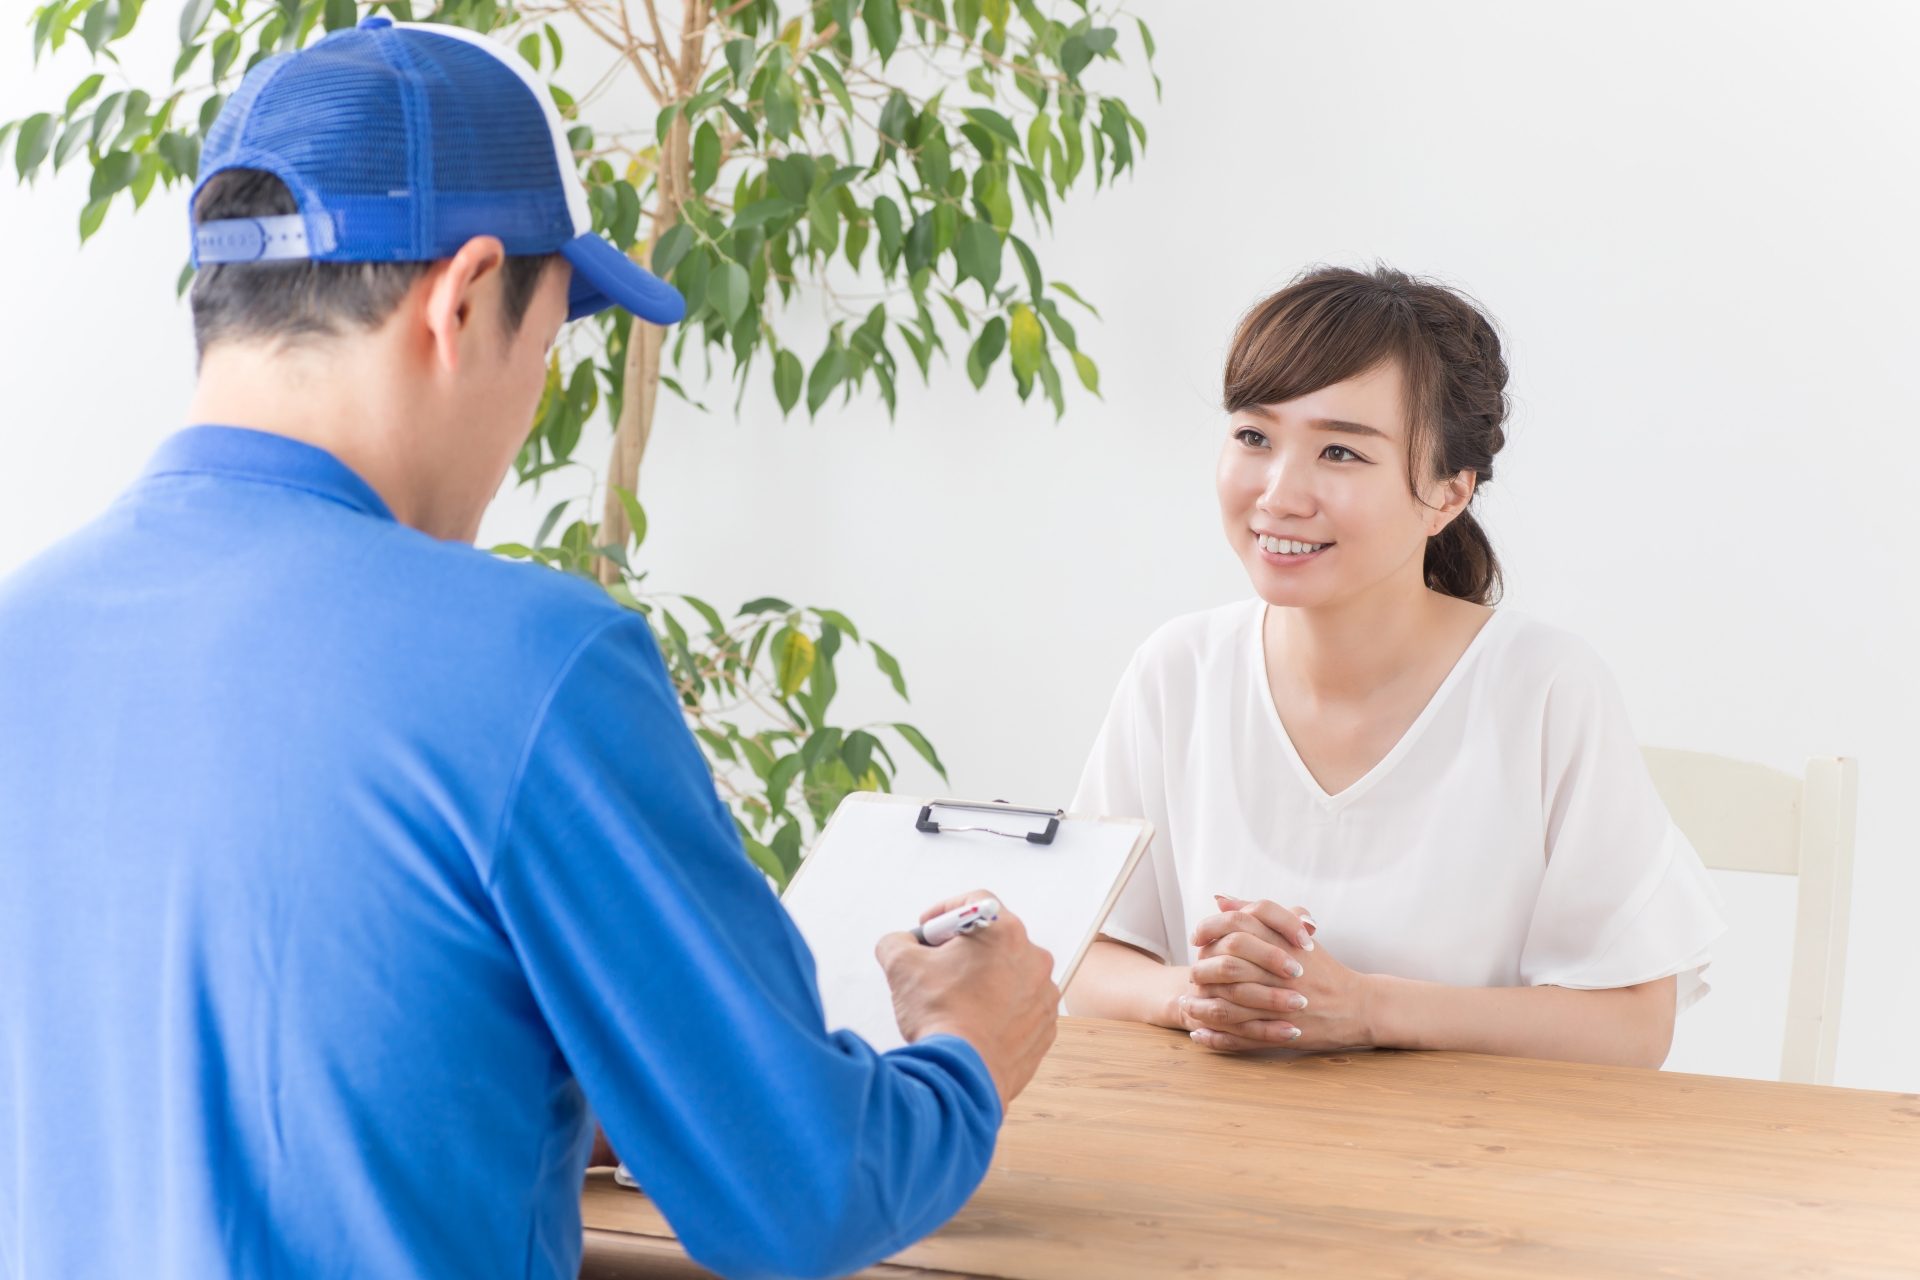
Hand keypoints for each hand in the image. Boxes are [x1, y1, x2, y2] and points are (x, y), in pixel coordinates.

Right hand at [877, 890, 1058, 1108]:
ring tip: (954, 1004)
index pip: (975, 902)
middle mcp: (1034, 959)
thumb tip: (900, 944)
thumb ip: (898, 941)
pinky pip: (1019, 1007)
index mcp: (1006, 933)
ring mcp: (1043, 995)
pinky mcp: (1044, 1027)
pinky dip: (999, 1011)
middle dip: (962, 950)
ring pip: (1008, 975)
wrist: (964, 1075)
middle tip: (936, 969)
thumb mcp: (901, 966)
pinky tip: (973, 1024)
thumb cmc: (942, 1019)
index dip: (945, 912)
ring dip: (983, 982)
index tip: (929, 930)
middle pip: (993, 939)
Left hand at [1179, 895, 1377, 1052]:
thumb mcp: (1296, 935)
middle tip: (1191, 974)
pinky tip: (1199, 1034)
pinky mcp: (1283, 1033)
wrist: (1360, 1006)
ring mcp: (1282, 1005)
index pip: (1239, 926)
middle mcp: (1282, 973)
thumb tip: (1220, 900)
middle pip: (1230, 964)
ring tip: (1186, 1005)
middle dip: (1203, 969)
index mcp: (1286, 944)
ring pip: (1231, 1004)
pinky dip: (1217, 1037)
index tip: (1196, 938)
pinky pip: (1242, 1036)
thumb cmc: (1324, 969)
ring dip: (1203, 1006)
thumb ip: (1259, 915)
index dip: (1211, 930)